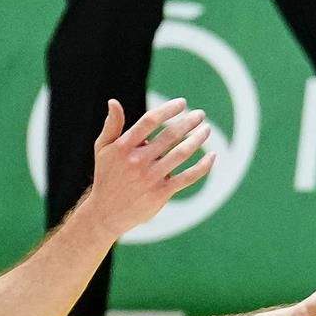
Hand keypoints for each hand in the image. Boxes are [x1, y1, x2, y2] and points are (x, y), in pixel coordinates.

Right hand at [80, 97, 215, 239]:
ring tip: (206, 129)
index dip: (168, 110)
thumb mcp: (103, 149)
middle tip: (200, 114)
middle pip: (170, 135)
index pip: (150, 121)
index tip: (182, 103)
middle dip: (189, 121)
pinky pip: (188, 177)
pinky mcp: (161, 193)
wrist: (106, 213)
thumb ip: (111, 125)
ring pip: (182, 153)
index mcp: (123, 147)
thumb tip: (113, 101)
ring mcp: (151, 178)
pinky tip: (212, 156)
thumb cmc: (107, 176)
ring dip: (198, 138)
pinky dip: (203, 166)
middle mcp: (138, 161)